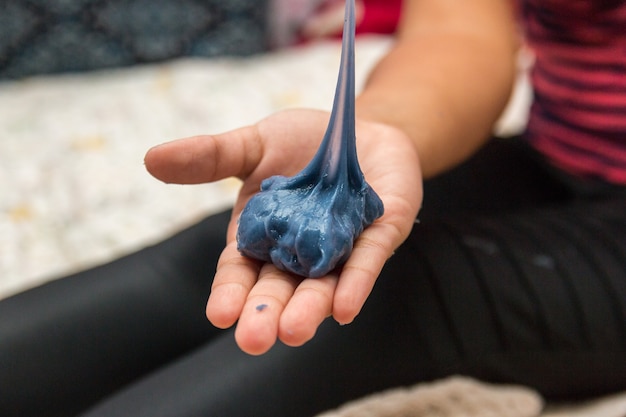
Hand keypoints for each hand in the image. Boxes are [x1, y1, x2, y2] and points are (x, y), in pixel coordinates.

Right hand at [144, 109, 421, 354]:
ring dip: (308, 309)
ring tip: (293, 332)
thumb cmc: (304, 142)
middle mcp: (299, 253)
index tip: (219, 315)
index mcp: (263, 237)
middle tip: (253, 340)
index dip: (231, 293)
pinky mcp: (379, 236)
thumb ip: (210, 158)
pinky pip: (367, 262)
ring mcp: (340, 248)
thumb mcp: (253, 145)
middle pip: (279, 289)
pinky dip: (355, 283)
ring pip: (322, 286)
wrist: (361, 129)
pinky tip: (344, 308)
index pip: (241, 272)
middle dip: (266, 314)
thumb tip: (149, 159)